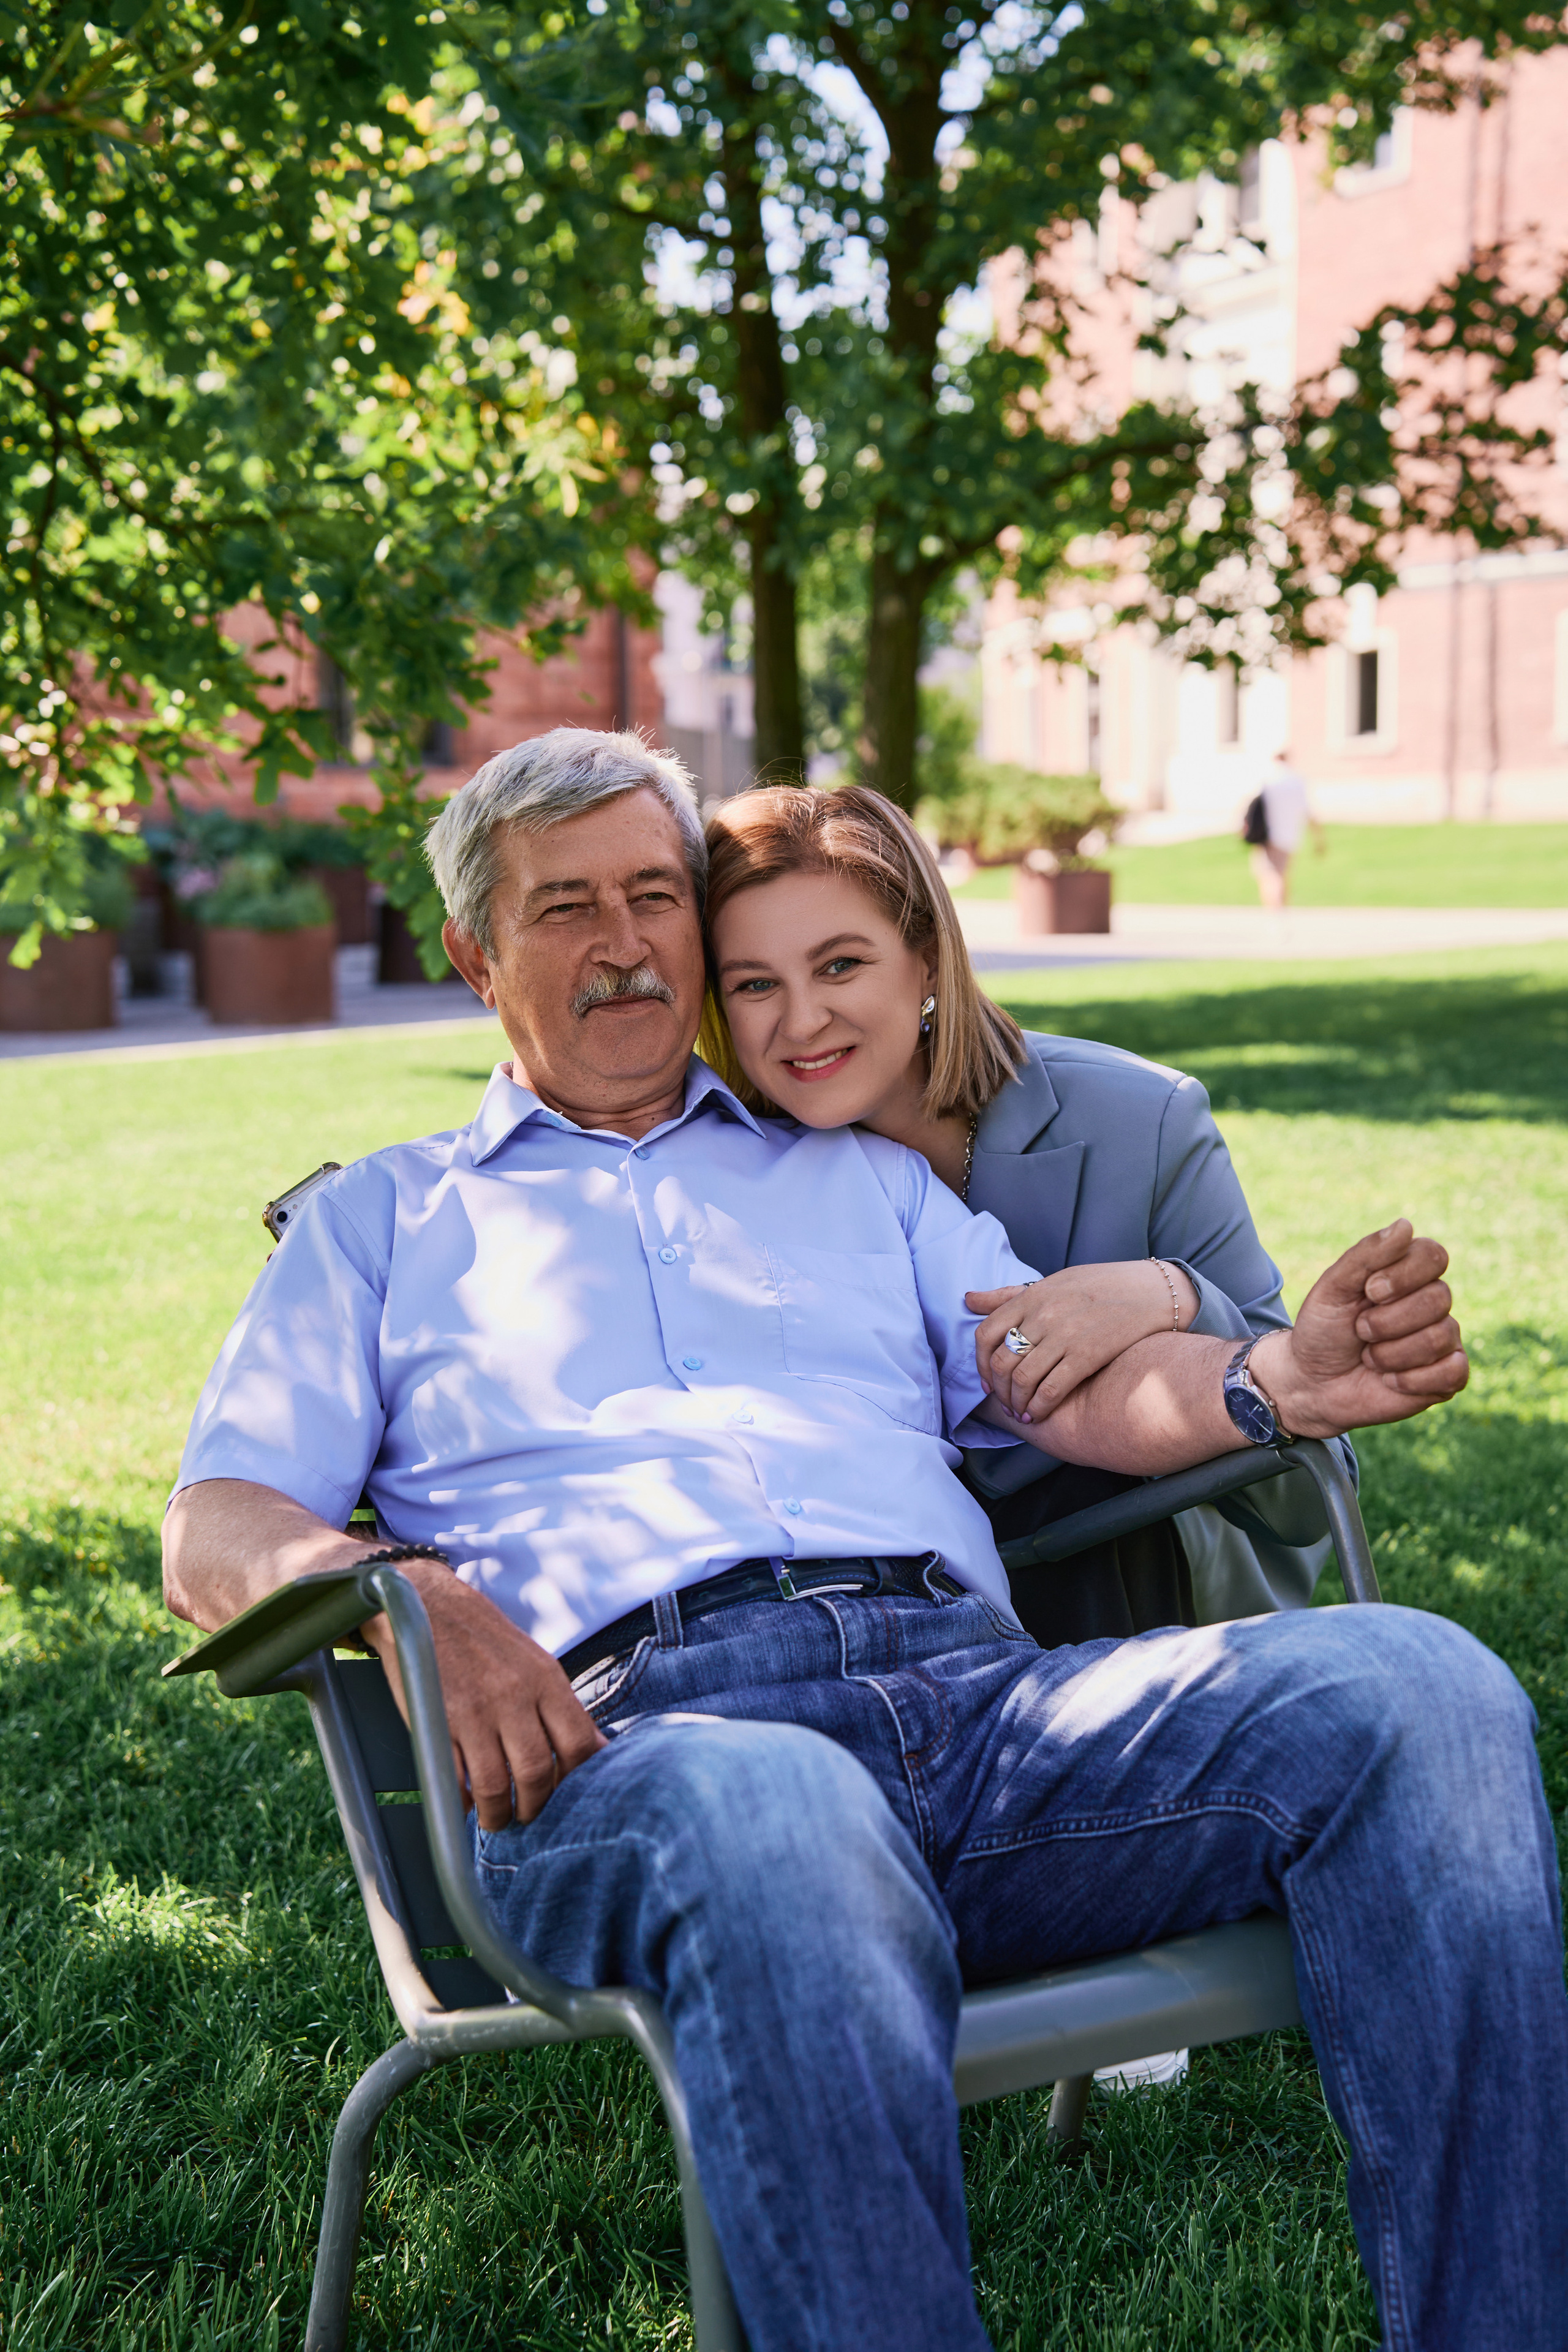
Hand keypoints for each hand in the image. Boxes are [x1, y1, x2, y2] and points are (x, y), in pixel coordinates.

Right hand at [365, 1559, 605, 1830]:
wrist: (424, 1604)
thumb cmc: (484, 1638)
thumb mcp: (535, 1662)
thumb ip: (561, 1707)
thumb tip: (597, 1747)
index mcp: (545, 1680)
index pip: (577, 1743)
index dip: (576, 1780)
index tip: (568, 1794)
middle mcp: (513, 1696)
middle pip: (537, 1772)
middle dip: (536, 1807)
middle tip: (528, 1815)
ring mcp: (474, 1711)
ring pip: (496, 1786)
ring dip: (498, 1814)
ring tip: (496, 1819)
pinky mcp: (437, 1722)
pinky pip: (454, 1779)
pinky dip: (462, 1801)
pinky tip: (465, 1803)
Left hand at [967, 1259, 1197, 1422]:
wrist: (1152, 1291)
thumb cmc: (1100, 1286)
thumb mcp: (1052, 1283)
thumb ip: (1009, 1295)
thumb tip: (967, 1299)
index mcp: (1031, 1296)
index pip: (986, 1333)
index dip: (980, 1363)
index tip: (987, 1381)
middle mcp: (1043, 1315)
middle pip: (1001, 1361)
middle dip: (998, 1390)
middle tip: (1004, 1403)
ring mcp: (1065, 1335)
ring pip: (1022, 1379)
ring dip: (1016, 1403)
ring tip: (1021, 1413)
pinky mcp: (1088, 1355)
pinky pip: (1050, 1390)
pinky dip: (1038, 1408)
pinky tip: (1038, 1415)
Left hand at [1250, 1219, 1466, 1440]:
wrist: (1312, 1383)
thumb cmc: (1323, 1330)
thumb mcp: (1333, 1288)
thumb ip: (1367, 1255)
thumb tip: (1406, 1225)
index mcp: (1408, 1274)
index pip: (1434, 1255)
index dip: (1404, 1275)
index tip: (1369, 1291)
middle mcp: (1432, 1303)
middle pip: (1439, 1298)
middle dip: (1386, 1321)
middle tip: (1361, 1331)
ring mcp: (1443, 1340)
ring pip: (1441, 1337)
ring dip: (1391, 1353)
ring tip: (1369, 1357)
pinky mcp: (1447, 1376)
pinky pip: (1453, 1372)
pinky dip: (1411, 1380)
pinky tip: (1389, 1380)